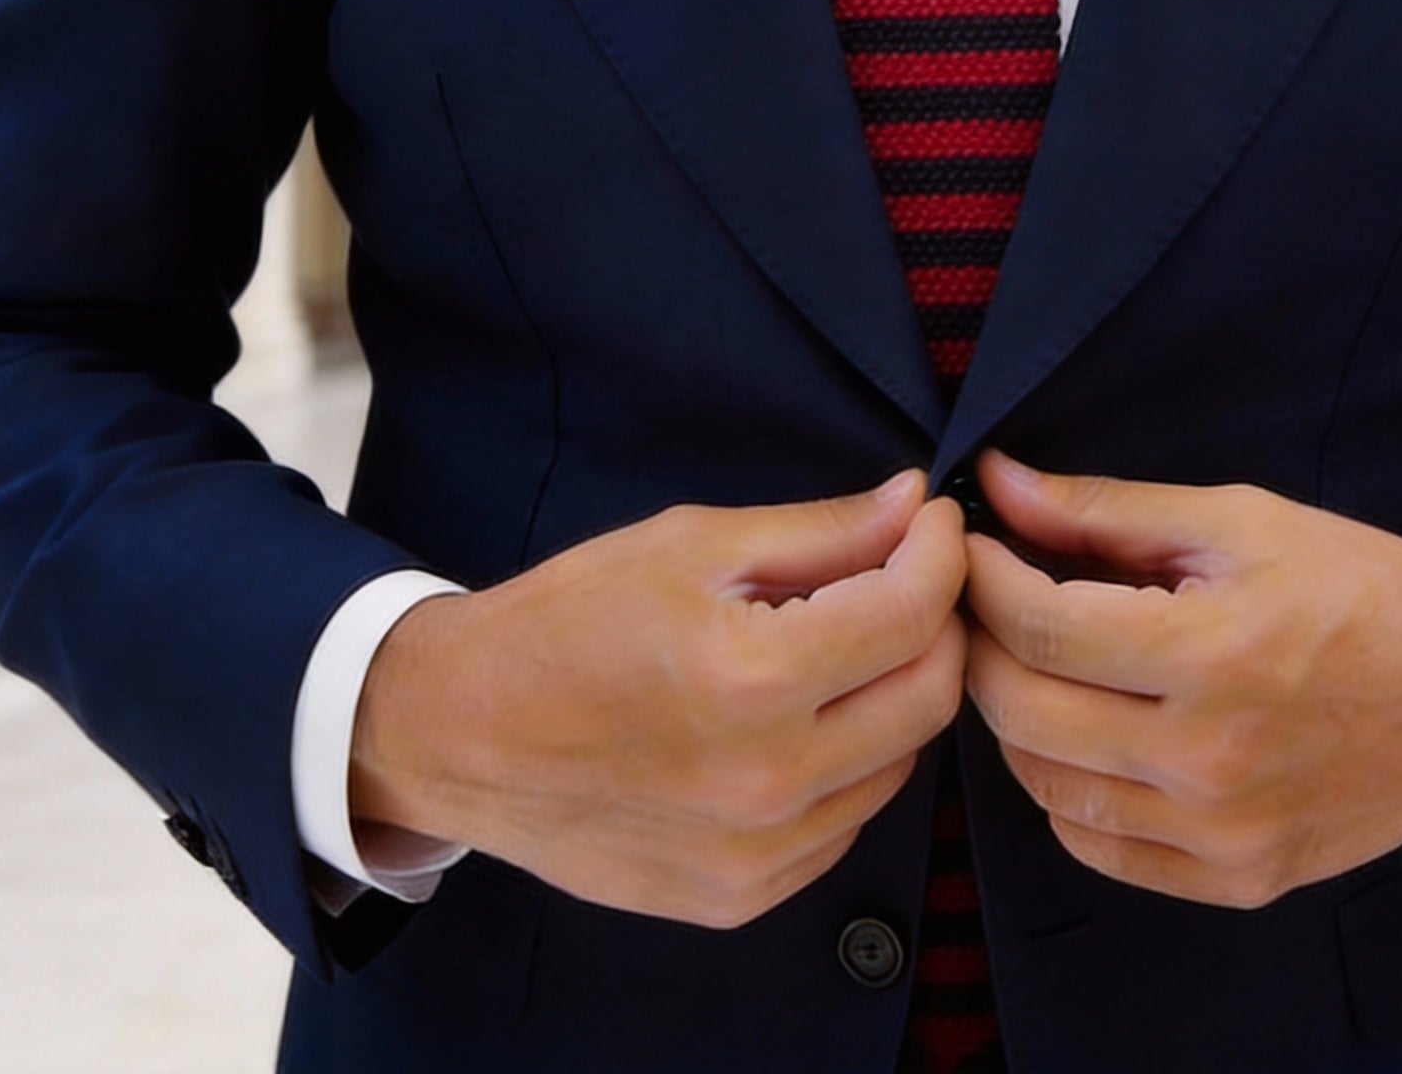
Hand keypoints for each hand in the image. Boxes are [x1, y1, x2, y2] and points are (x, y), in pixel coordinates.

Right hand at [350, 470, 967, 927]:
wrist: (461, 734)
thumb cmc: (568, 621)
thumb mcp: (692, 544)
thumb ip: (820, 531)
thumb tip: (914, 503)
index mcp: (754, 678)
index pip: (912, 612)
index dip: (940, 552)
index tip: (933, 522)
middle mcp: (768, 780)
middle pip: (930, 695)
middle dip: (937, 621)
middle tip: (906, 576)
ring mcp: (757, 854)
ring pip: (900, 763)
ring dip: (894, 694)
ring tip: (844, 645)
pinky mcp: (741, 897)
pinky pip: (845, 821)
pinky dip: (849, 763)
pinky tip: (800, 718)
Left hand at [961, 451, 1401, 908]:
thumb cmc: (1360, 587)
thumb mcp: (1238, 520)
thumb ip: (1106, 510)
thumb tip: (999, 481)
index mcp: (1211, 653)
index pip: (1037, 625)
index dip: (983, 577)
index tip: (970, 544)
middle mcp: (1209, 759)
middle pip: (1023, 710)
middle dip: (981, 643)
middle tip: (984, 599)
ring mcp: (1222, 832)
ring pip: (1045, 786)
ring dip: (1014, 717)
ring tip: (1029, 660)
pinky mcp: (1238, 878)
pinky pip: (1099, 846)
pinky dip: (1064, 791)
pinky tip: (1080, 733)